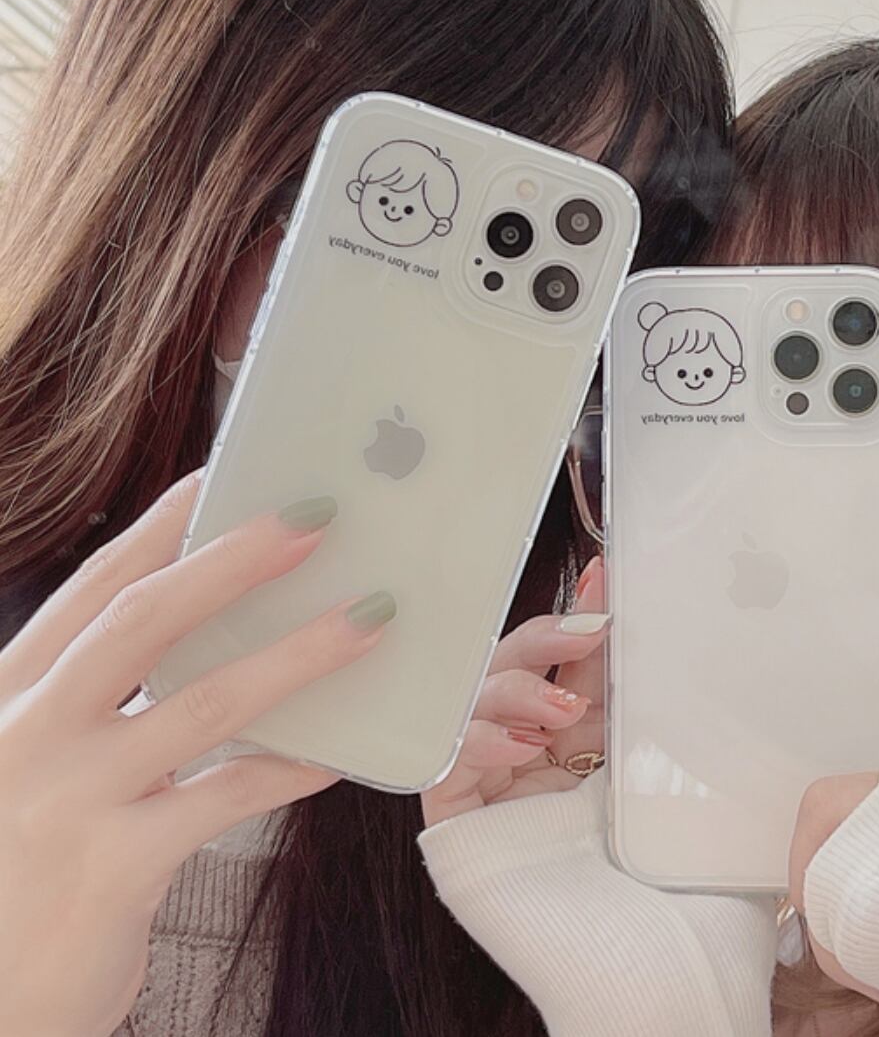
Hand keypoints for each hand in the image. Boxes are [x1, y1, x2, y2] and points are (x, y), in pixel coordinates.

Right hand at [0, 471, 391, 1036]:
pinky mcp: (112, 867)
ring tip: (370, 615)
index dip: (159, 529)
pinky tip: (341, 749)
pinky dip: (293, 765)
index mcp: (6, 697)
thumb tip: (222, 640)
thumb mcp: (37, 771)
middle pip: (143, 620)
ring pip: (204, 701)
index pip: (93, 592)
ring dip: (298, 652)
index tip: (220, 477)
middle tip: (316, 515)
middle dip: (234, 559)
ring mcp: (65, 800)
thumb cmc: (20, 874)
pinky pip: (228, 795)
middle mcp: (25, 735)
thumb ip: (103, 708)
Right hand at [421, 556, 607, 825]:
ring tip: (562, 711)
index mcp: (555, 717)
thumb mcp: (620, 746)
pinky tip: (521, 746)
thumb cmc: (617, 841)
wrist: (613, 932)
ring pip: (471, 697)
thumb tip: (613, 608)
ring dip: (518, 692)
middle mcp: (513, 734)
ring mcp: (479, 768)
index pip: (552, 650)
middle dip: (544, 637)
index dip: (573, 613)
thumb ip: (610, 682)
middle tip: (589, 631)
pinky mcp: (451, 807)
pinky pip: (450, 757)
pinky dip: (484, 741)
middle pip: (504, 660)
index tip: (606, 578)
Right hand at [787, 472, 878, 1009]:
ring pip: (818, 827)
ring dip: (847, 907)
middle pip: (839, 758)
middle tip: (864, 881)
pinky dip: (843, 928)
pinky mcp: (873, 858)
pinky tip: (878, 961)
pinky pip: (820, 876)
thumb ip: (848, 819)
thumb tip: (811, 829)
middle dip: (834, 824)